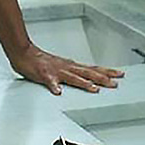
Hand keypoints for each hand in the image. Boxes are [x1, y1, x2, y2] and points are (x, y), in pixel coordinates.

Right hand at [7, 43, 124, 94]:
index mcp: (72, 66)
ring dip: (83, 83)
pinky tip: (58, 91)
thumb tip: (87, 77)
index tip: (119, 74)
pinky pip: (50, 82)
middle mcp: (67, 67)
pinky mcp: (44, 75)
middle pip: (88, 73)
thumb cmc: (42, 61)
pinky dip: (54, 86)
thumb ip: (74, 73)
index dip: (107, 72)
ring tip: (94, 89)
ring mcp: (56, 71)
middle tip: (115, 83)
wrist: (24, 53)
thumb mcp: (62, 66)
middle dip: (102, 78)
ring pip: (72, 77)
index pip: (93, 69)